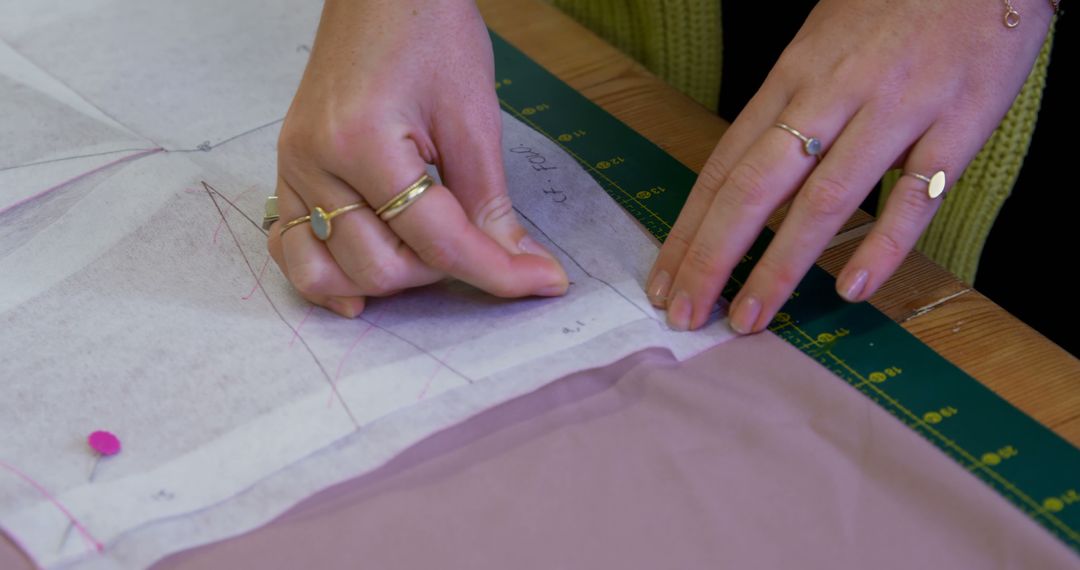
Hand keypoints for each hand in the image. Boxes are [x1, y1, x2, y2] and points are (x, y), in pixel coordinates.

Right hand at [268, 0, 567, 316]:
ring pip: (330, 272)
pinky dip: (325, 275)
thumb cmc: (427, 29)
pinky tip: (359, 290)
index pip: (436, 240)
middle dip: (442, 270)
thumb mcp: (473, 113)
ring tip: (426, 257)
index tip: (543, 281)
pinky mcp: (289, 172)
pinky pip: (292, 247)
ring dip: (388, 282)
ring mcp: (293, 170)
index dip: (496, 270)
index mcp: (360, 142)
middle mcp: (314, 163)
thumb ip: (489, 200)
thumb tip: (516, 262)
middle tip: (480, 239)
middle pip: (382, 267)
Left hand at [646, 0, 1052, 332]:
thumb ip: (786, 113)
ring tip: (750, 318)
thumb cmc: (892, 5)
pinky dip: (882, 246)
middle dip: (712, 258)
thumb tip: (742, 187)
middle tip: (685, 314)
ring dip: (780, 267)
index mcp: (792, 78)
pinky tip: (852, 289)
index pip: (723, 166)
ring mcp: (897, 108)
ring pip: (823, 199)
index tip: (663, 279)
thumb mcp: (820, 46)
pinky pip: (915, 195)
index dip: (689, 230)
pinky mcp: (959, 121)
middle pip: (754, 188)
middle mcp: (834, 95)